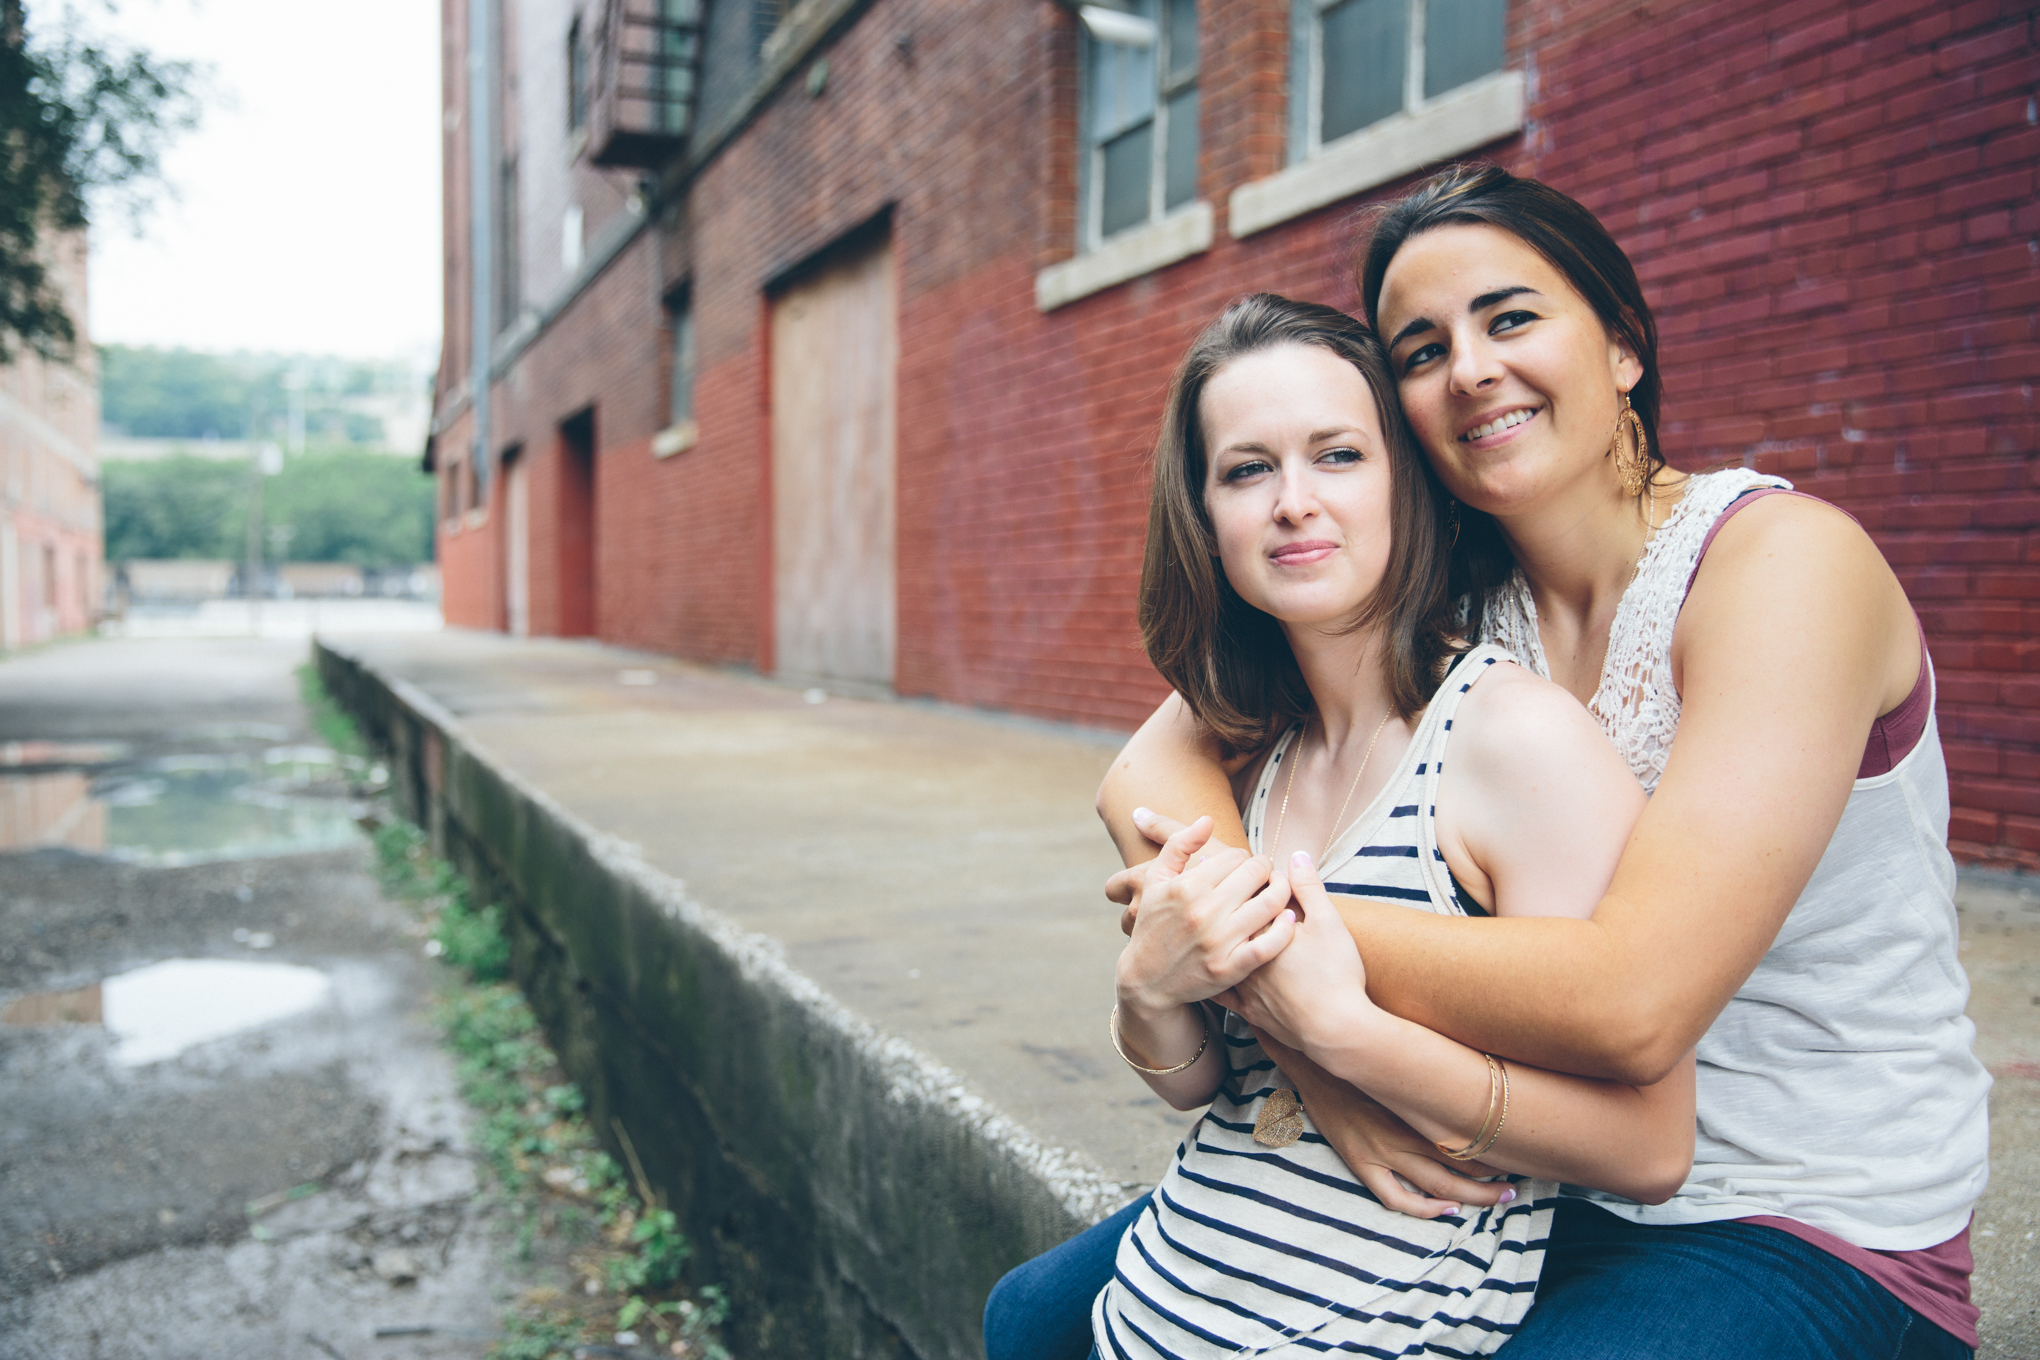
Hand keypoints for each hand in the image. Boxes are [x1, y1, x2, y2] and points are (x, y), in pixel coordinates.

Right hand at [1116, 816, 1296, 1018]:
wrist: (1146, 980)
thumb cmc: (1153, 925)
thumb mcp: (1155, 881)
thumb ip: (1178, 845)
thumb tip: (1207, 819)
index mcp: (1187, 887)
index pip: (1236, 856)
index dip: (1245, 858)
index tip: (1244, 866)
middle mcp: (1203, 912)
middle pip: (1257, 874)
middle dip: (1266, 869)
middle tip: (1266, 874)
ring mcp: (1218, 942)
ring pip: (1270, 903)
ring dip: (1282, 891)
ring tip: (1278, 890)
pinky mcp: (1230, 968)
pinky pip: (1270, 944)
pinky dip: (1284, 928)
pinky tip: (1287, 919)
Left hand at [1216, 852, 1371, 1052]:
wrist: (1336, 1030)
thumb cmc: (1336, 974)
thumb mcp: (1328, 922)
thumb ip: (1309, 887)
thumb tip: (1297, 855)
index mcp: (1260, 929)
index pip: (1243, 896)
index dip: (1244, 881)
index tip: (1241, 867)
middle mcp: (1243, 954)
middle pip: (1225, 922)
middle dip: (1224, 904)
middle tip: (1220, 888)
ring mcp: (1243, 984)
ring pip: (1218, 955)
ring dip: (1214, 937)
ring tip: (1210, 923)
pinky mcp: (1247, 1009)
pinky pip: (1220, 993)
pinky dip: (1212, 979)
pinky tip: (1206, 971)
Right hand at [1256, 1030, 1510, 1219]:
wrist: (1313, 1055)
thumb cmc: (1363, 1047)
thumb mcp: (1404, 1052)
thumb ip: (1437, 1065)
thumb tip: (1476, 1062)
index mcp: (1417, 1103)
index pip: (1469, 1134)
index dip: (1499, 1146)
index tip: (1523, 1148)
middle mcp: (1403, 1131)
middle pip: (1460, 1167)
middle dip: (1493, 1181)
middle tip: (1519, 1187)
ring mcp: (1380, 1149)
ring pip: (1436, 1187)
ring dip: (1471, 1197)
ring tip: (1497, 1199)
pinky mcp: (1359, 1161)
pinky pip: (1394, 1197)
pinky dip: (1423, 1209)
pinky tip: (1446, 1209)